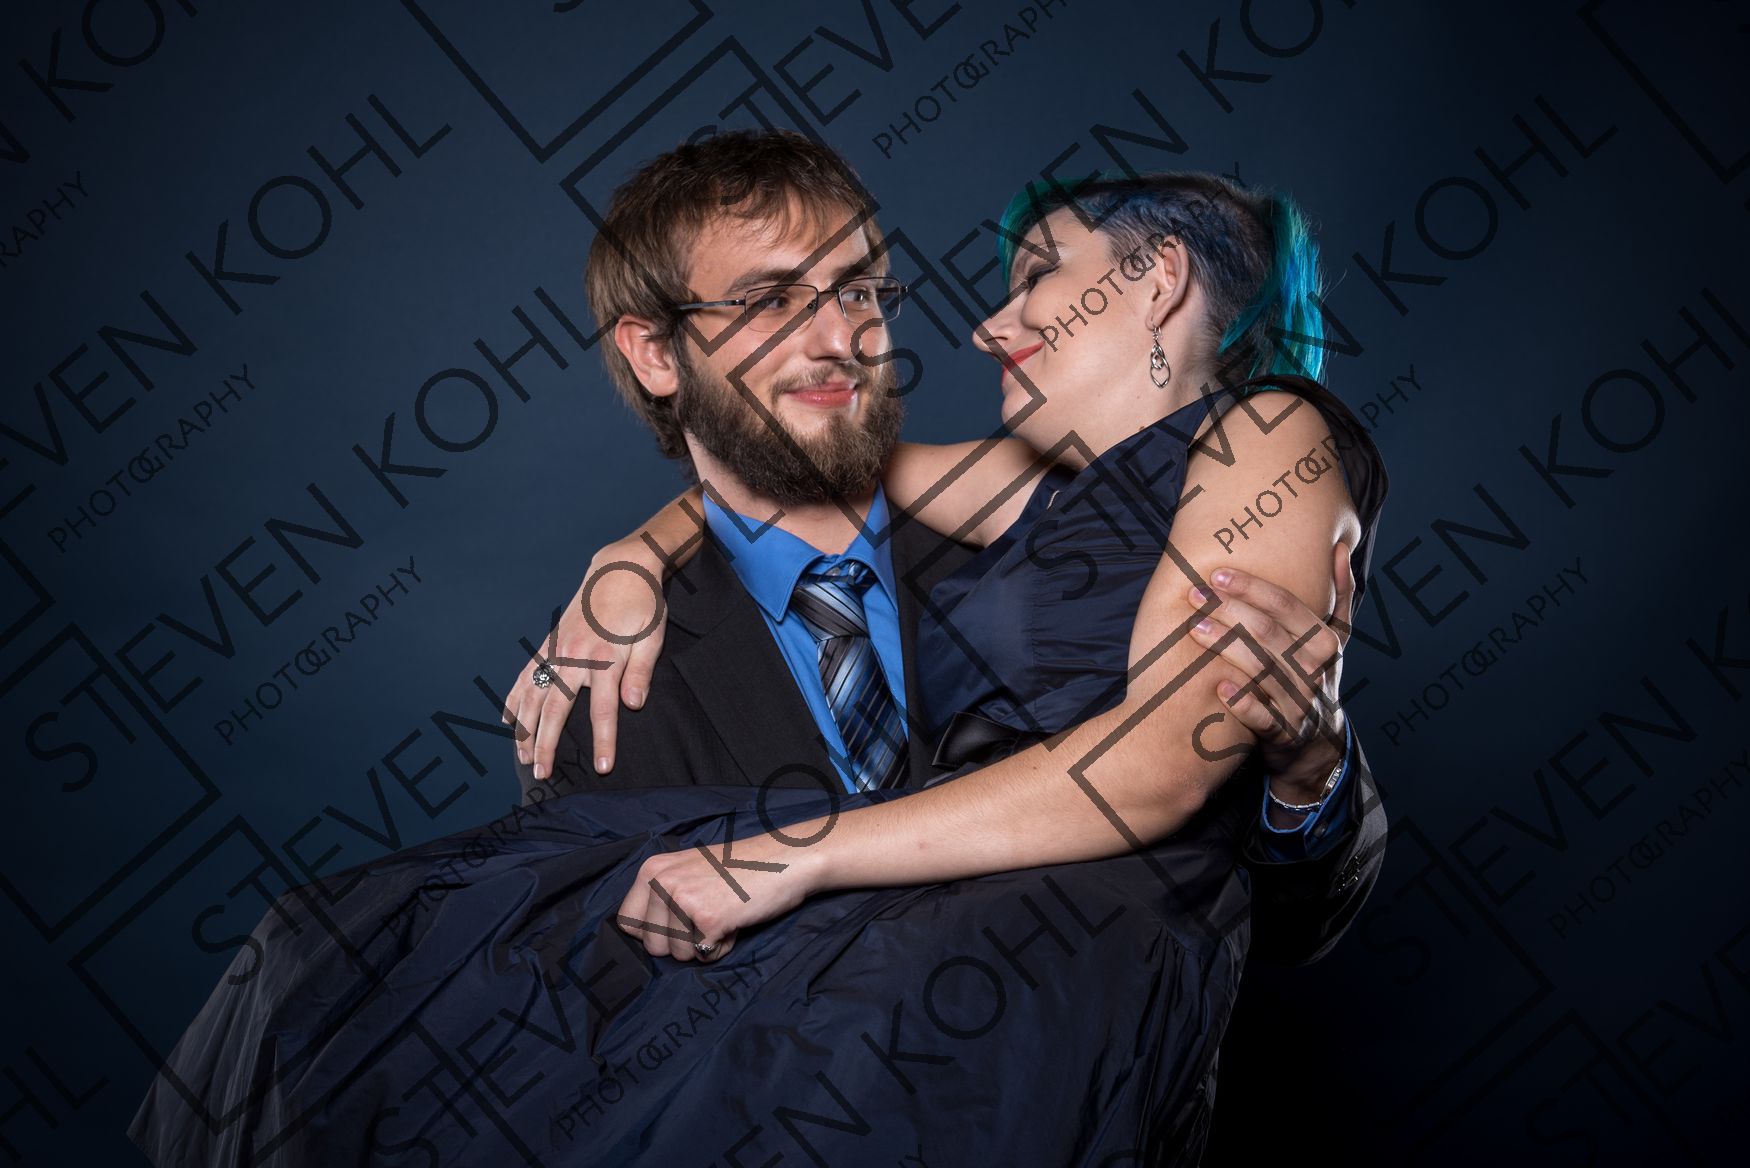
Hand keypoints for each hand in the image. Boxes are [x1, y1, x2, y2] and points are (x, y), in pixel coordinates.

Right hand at [502, 544, 668, 779]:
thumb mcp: (652, 637)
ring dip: (525, 728)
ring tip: (522, 757)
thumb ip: (640, 672)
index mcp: (606, 659)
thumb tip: (633, 705)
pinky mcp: (549, 643)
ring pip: (533, 695)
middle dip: (547, 745)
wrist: (620, 569)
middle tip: (542, 775)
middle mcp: (576, 656)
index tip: (602, 768)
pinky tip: (507, 720)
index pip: (603, 710)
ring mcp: (557, 650)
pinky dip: (515, 698)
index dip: (604, 741)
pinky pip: (526, 674)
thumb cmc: (642, 606)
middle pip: (556, 709)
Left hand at [614, 827, 820, 961]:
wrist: (783, 859)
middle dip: (679, 943)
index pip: (627, 922)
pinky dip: (722, 948)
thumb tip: (642, 934)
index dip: (652, 932)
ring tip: (722, 916)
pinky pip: (704, 956)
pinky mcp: (708, 919)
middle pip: (651, 945)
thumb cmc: (739, 868)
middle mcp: (663, 883)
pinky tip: (734, 924)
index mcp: (653, 869)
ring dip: (702, 945)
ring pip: (677, 955)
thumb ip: (661, 894)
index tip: (676, 924)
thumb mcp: (687, 869)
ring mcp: (684, 901)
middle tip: (706, 918)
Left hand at [1186, 541, 1355, 803]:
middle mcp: (1315, 669)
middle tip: (1195, 594)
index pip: (1287, 606)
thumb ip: (1338, 594)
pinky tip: (1219, 687)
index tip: (1218, 573)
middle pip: (1269, 633)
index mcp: (1325, 641)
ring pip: (1263, 670)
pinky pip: (1264, 718)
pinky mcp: (1285, 733)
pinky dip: (1243, 703)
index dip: (1252, 588)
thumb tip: (1339, 547)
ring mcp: (1301, 703)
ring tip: (1194, 628)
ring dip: (1228, 647)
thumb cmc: (1313, 675)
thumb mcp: (1334, 638)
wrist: (1316, 742)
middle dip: (1230, 610)